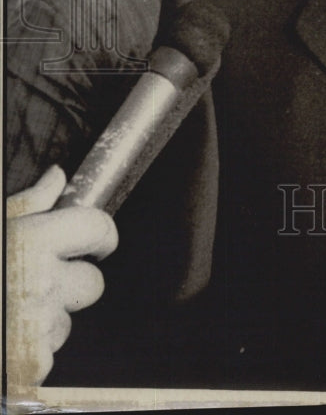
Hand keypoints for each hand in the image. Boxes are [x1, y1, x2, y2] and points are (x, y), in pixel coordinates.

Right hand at [6, 165, 117, 388]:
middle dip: (73, 283)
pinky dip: (30, 350)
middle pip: (93, 283)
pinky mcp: (32, 363)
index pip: (98, 229)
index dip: (103, 236)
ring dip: (46, 319)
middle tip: (40, 283)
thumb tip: (57, 176)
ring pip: (67, 321)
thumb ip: (30, 203)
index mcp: (35, 241)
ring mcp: (38, 325)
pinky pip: (47, 353)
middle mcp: (43, 281)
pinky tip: (5, 337)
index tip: (98, 243)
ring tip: (8, 311)